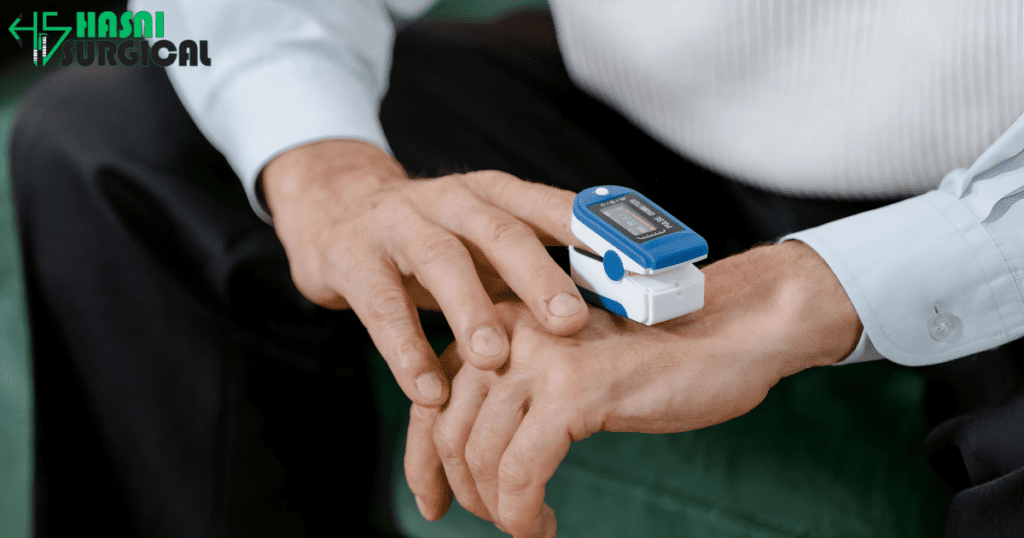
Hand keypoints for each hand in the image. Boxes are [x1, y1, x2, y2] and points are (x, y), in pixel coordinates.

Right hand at [261, 139, 588, 406]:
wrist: (335, 207)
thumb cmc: (432, 233)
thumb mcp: (485, 236)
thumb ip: (537, 261)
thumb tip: (619, 301)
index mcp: (494, 194)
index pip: (552, 206)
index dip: (594, 236)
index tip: (637, 268)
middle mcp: (451, 202)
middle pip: (500, 233)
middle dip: (538, 277)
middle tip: (570, 322)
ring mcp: (399, 225)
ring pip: (440, 263)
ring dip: (469, 311)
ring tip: (493, 357)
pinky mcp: (354, 259)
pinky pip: (382, 306)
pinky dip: (405, 350)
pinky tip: (429, 390)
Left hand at [405, 240, 861, 535]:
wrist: (728, 333)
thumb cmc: (654, 360)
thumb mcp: (568, 368)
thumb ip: (517, 392)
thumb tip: (467, 452)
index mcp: (501, 321)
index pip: (431, 394)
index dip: (420, 458)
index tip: (431, 500)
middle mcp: (509, 328)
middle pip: (445, 427)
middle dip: (457, 490)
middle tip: (488, 521)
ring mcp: (540, 356)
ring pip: (479, 456)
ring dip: (496, 509)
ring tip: (527, 526)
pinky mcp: (574, 389)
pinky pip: (520, 472)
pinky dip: (522, 513)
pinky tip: (542, 526)